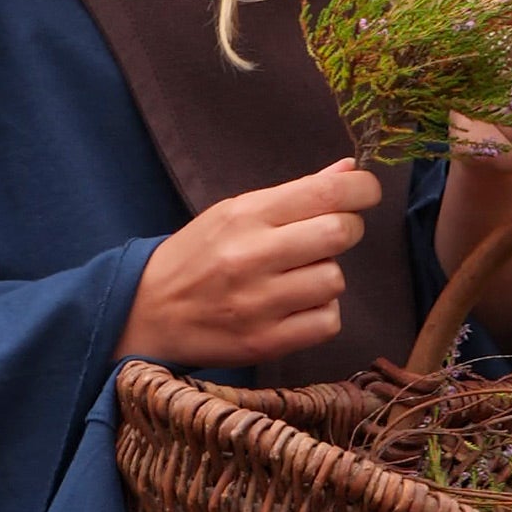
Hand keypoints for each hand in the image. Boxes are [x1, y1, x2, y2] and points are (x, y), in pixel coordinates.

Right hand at [115, 157, 382, 367]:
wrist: (146, 312)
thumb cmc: (196, 256)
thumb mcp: (233, 212)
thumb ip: (295, 193)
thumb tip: (349, 169)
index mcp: (245, 214)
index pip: (325, 192)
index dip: (361, 189)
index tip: (366, 193)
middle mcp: (252, 255)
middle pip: (339, 233)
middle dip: (346, 230)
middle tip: (328, 237)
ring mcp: (258, 303)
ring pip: (335, 280)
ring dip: (326, 277)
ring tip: (298, 277)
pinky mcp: (264, 342)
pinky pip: (327, 322)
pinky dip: (320, 313)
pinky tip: (295, 307)